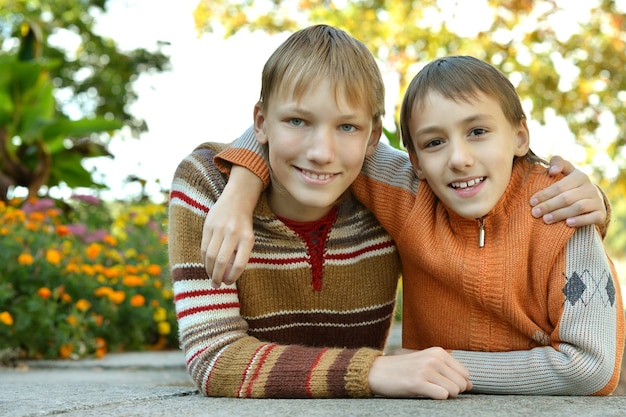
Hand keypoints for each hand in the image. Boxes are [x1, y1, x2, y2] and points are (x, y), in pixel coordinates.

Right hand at [201, 166, 260, 287]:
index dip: (233, 277)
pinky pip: (204, 247)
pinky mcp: (208, 225)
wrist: (237, 200)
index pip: (240, 264)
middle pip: (222, 262)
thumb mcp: (248, 238)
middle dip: (217, 277)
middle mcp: (234, 233)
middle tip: (216, 285)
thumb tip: (227, 277)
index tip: (228, 282)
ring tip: (211, 277)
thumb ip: (239, 255)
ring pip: (210, 256)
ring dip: (209, 270)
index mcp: (247, 238)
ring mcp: (220, 228)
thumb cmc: (243, 225)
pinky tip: (207, 264)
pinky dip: (204, 259)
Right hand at [368, 347, 471, 398]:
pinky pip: (442, 396)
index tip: (440, 383)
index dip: (456, 383)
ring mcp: (426, 369)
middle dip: (452, 391)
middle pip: (462, 384)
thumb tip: (470, 385)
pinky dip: (436, 398)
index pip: (465, 374)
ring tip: (426, 388)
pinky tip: (422, 392)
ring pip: (454, 391)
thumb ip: (448, 371)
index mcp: (438, 352)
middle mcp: (434, 358)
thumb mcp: (426, 363)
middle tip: (432, 387)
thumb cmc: (404, 369)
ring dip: (442, 395)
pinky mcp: (418, 382)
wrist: (377, 371)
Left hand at [529, 156, 605, 226]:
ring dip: (560, 214)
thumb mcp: (566, 171)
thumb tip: (552, 170)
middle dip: (549, 206)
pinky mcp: (601, 214)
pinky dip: (580, 220)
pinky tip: (568, 223)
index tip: (532, 202)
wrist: (592, 200)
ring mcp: (597, 201)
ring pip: (578, 208)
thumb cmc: (572, 185)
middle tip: (535, 213)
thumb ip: (558, 163)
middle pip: (567, 198)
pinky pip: (592, 217)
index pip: (560, 186)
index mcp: (580, 176)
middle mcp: (590, 188)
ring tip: (545, 219)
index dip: (545, 194)